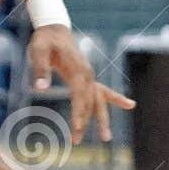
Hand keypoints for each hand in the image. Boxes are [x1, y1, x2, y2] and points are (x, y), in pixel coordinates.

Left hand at [25, 24, 133, 143]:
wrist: (54, 29)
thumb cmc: (45, 40)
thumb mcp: (38, 51)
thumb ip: (40, 69)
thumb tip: (40, 88)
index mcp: (76, 69)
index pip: (79, 95)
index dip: (78, 112)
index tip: (76, 128)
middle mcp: (87, 74)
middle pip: (90, 102)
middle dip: (85, 121)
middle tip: (77, 140)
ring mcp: (89, 75)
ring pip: (98, 100)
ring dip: (101, 118)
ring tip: (106, 138)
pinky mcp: (87, 76)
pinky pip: (103, 90)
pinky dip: (115, 99)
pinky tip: (130, 105)